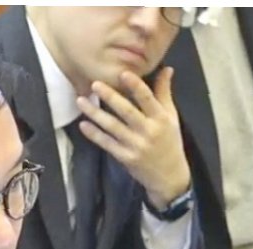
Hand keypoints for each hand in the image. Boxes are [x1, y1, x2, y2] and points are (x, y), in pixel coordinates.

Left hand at [76, 67, 191, 208]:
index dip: (135, 86)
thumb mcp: (171, 117)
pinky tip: (83, 124)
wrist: (169, 176)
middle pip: (127, 112)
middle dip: (110, 97)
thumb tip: (166, 68)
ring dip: (95, 114)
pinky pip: (107, 144)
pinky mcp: (125, 158)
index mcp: (160, 119)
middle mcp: (148, 131)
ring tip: (81, 100)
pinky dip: (95, 134)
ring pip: (113, 127)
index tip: (123, 73)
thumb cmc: (170, 142)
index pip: (148, 99)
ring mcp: (135, 146)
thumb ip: (164, 93)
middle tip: (95, 84)